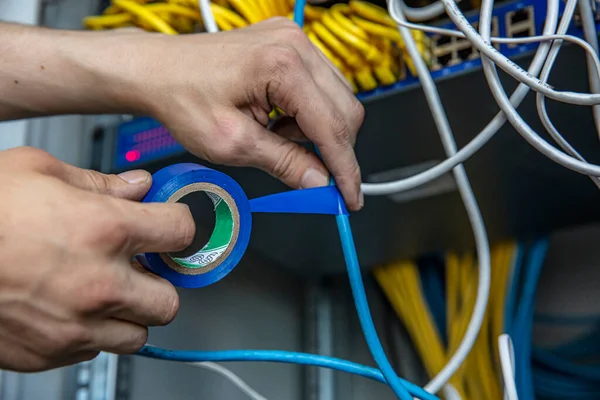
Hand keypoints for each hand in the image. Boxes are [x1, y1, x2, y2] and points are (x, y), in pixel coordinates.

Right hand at [0, 147, 193, 371]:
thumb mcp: (38, 171)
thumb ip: (100, 182)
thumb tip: (138, 186)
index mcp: (105, 229)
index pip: (181, 232)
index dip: (180, 226)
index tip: (172, 227)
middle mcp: (99, 283)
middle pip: (170, 300)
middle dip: (159, 282)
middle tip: (140, 268)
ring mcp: (76, 325)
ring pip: (138, 334)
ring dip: (129, 313)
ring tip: (105, 291)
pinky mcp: (51, 352)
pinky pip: (94, 349)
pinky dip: (92, 332)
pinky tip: (70, 307)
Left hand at [99, 18, 364, 209]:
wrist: (157, 70)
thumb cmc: (181, 96)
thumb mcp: (232, 143)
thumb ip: (284, 163)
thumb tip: (319, 182)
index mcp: (282, 66)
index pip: (333, 127)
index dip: (345, 170)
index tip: (349, 198)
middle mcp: (295, 46)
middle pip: (345, 110)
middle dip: (333, 150)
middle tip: (312, 176)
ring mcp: (294, 41)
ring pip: (337, 100)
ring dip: (318, 132)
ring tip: (276, 139)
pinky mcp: (289, 46)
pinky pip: (320, 87)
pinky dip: (308, 115)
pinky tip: (278, 122)